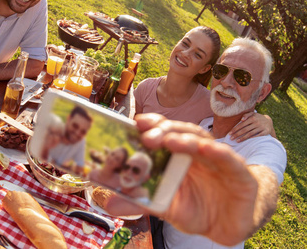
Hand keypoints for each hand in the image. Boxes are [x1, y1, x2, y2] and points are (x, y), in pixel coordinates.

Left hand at [105, 113, 259, 245]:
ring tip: (170, 139)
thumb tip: (109, 203)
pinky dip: (217, 151)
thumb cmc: (196, 208)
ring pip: (202, 141)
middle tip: (147, 134)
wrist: (228, 226)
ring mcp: (217, 159)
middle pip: (179, 132)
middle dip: (163, 130)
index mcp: (177, 155)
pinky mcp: (239, 173)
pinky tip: (206, 147)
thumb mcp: (165, 207)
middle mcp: (196, 151)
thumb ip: (140, 202)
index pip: (163, 133)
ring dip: (185, 138)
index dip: (151, 125)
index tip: (135, 122)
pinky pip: (228, 158)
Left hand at [229, 112, 275, 141]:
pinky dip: (252, 138)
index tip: (230, 133)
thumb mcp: (252, 114)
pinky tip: (247, 141)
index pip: (241, 125)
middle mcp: (256, 122)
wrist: (269, 121)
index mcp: (252, 118)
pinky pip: (258, 136)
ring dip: (243, 138)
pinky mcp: (266, 131)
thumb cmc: (257, 118)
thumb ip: (246, 115)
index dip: (235, 129)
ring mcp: (261, 127)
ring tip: (237, 141)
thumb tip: (242, 119)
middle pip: (245, 130)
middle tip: (231, 138)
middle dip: (237, 134)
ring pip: (250, 133)